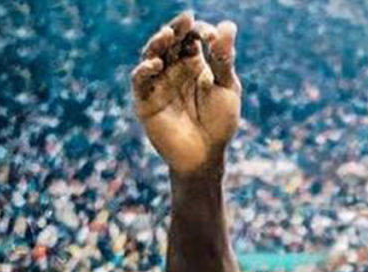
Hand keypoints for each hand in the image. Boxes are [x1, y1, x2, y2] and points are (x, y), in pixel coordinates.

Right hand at [131, 12, 240, 174]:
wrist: (206, 155)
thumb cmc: (219, 123)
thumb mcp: (226, 88)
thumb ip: (223, 59)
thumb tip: (227, 25)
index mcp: (194, 63)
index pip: (192, 37)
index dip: (200, 31)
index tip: (212, 36)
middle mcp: (173, 69)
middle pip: (170, 42)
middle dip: (177, 29)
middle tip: (185, 20)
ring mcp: (158, 83)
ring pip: (151, 55)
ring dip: (158, 43)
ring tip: (168, 34)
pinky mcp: (145, 100)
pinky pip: (140, 80)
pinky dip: (145, 70)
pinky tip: (156, 64)